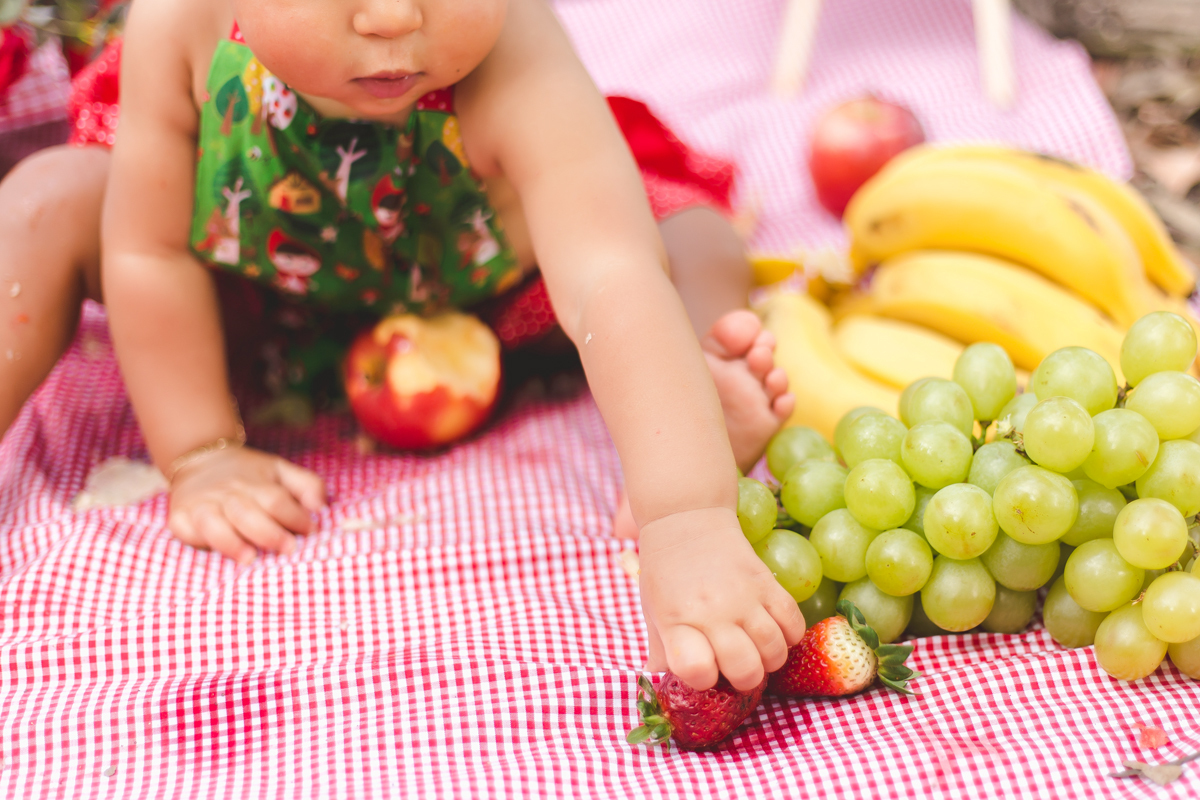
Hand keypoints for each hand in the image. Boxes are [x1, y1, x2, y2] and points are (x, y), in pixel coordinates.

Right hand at [167, 446, 325, 563]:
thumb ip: (307, 485)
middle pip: (247, 513)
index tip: (311, 531)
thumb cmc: (249, 474)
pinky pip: (186, 531)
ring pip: (214, 523)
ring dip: (231, 542)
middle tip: (288, 549)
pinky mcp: (178, 517)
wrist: (201, 458)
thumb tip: (320, 507)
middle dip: (269, 533)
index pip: (276, 501)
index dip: (295, 517)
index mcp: (255, 482)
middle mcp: (227, 493)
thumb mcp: (281, 471)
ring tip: (250, 558)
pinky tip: (214, 552)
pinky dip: (198, 541)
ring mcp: (201, 505)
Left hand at [637, 507, 805, 692]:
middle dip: (744, 679)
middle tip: (738, 666)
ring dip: (769, 660)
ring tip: (757, 649)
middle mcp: (711, 613)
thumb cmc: (665, 571)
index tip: (703, 669)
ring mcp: (743, 598)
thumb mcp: (653, 611)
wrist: (685, 519)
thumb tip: (661, 680)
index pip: (697, 671)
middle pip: (745, 669)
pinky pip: (794, 623)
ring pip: (775, 651)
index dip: (703, 680)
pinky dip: (790, 636)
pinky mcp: (766, 583)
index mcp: (677, 622)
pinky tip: (776, 630)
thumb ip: (661, 649)